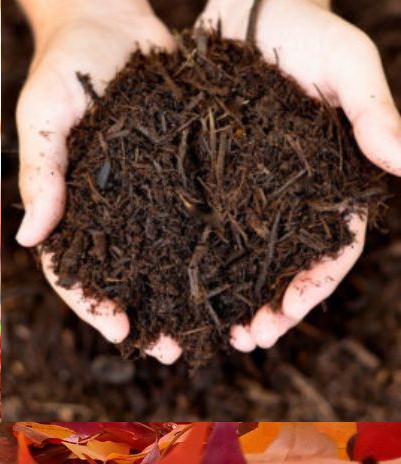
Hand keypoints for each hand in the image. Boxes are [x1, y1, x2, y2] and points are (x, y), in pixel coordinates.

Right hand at [16, 1, 178, 358]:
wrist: (109, 20)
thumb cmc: (66, 65)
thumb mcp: (45, 115)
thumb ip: (41, 174)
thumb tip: (30, 239)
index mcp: (67, 210)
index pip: (73, 272)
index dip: (93, 305)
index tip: (120, 330)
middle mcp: (104, 216)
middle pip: (121, 282)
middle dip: (146, 321)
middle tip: (174, 351)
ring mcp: (140, 202)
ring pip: (158, 264)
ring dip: (179, 302)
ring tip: (208, 332)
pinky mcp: (175, 180)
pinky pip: (190, 224)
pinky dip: (206, 254)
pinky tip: (233, 277)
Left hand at [200, 0, 400, 351]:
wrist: (244, 4)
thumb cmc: (303, 28)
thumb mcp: (344, 62)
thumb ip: (372, 110)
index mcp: (332, 181)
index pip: (333, 248)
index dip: (314, 285)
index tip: (287, 313)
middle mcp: (292, 199)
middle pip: (288, 269)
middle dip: (272, 310)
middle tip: (248, 341)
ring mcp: (251, 196)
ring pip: (247, 264)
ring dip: (235, 303)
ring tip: (216, 335)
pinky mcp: (210, 186)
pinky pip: (204, 235)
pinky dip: (199, 269)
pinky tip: (179, 296)